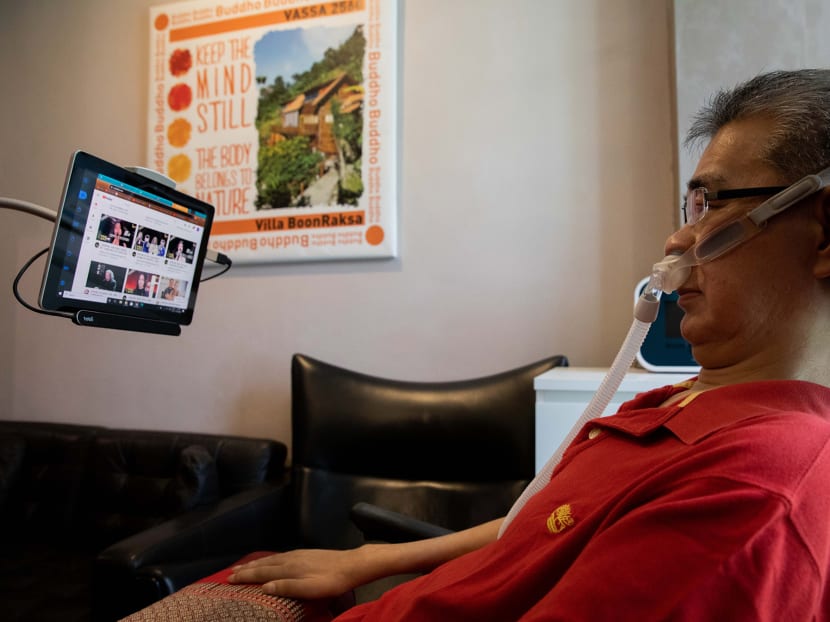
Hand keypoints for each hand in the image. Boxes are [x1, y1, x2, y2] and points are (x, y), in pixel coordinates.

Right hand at [228, 548, 369, 598]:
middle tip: (230, 572)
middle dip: (246, 569)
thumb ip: (287, 587)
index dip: (245, 576)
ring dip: (256, 563)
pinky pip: (280, 556)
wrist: (351, 565)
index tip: (229, 579)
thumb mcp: (310, 589)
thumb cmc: (331, 581)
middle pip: (264, 564)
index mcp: (290, 569)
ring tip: (244, 565)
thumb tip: (265, 587)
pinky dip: (269, 559)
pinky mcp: (304, 553)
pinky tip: (270, 560)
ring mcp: (297, 555)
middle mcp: (291, 559)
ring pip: (271, 559)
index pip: (262, 573)